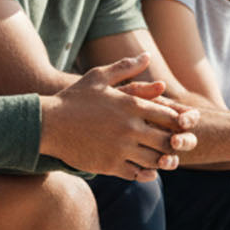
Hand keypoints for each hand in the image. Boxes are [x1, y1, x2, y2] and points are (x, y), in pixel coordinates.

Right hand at [40, 54, 198, 180]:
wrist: (48, 124)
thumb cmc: (73, 98)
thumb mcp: (99, 77)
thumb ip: (125, 67)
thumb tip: (147, 55)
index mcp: (130, 105)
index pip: (169, 116)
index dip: (179, 122)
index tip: (182, 125)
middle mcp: (129, 127)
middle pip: (166, 140)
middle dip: (177, 144)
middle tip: (181, 146)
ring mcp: (120, 148)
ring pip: (154, 160)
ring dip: (164, 161)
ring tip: (167, 160)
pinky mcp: (110, 165)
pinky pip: (137, 173)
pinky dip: (146, 174)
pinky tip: (147, 171)